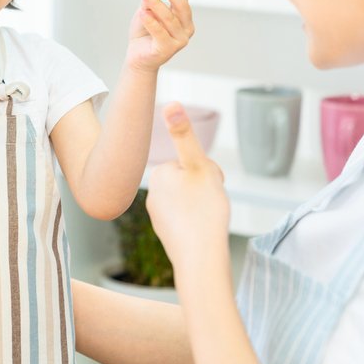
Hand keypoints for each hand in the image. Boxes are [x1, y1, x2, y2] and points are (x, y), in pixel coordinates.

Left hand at [126, 0, 193, 73]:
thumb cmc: (144, 34)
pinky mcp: (167, 50)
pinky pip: (160, 33)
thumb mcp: (146, 10)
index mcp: (184, 19)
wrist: (137, 57)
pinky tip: (142, 12)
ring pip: (169, 19)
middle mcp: (186, 29)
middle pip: (182, 8)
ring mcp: (179, 41)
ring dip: (156, 4)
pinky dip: (151, 21)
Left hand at [145, 103, 229, 267]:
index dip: (208, 172)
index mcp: (157, 174)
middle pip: (191, 181)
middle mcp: (152, 194)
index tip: (209, 187)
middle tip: (211, 204)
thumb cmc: (203, 211)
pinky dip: (199, 222)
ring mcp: (158, 216)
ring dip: (204, 205)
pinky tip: (202, 232)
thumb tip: (171, 104)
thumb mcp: (198, 164)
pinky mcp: (167, 233)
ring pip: (191, 200)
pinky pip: (189, 219)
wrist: (201, 259)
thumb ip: (184, 134)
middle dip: (206, 189)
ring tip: (207, 218)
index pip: (192, 162)